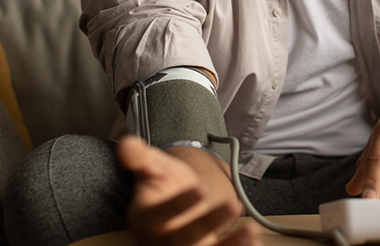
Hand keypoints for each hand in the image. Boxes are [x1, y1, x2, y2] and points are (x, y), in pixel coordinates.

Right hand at [117, 136, 260, 245]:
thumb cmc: (166, 183)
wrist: (181, 198)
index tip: (198, 189)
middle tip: (230, 205)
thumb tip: (126, 143)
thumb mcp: (154, 167)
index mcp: (144, 219)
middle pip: (181, 241)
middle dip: (206, 225)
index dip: (176, 206)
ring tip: (250, 230)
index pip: (157, 217)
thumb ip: (141, 157)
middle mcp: (160, 241)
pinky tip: (253, 239)